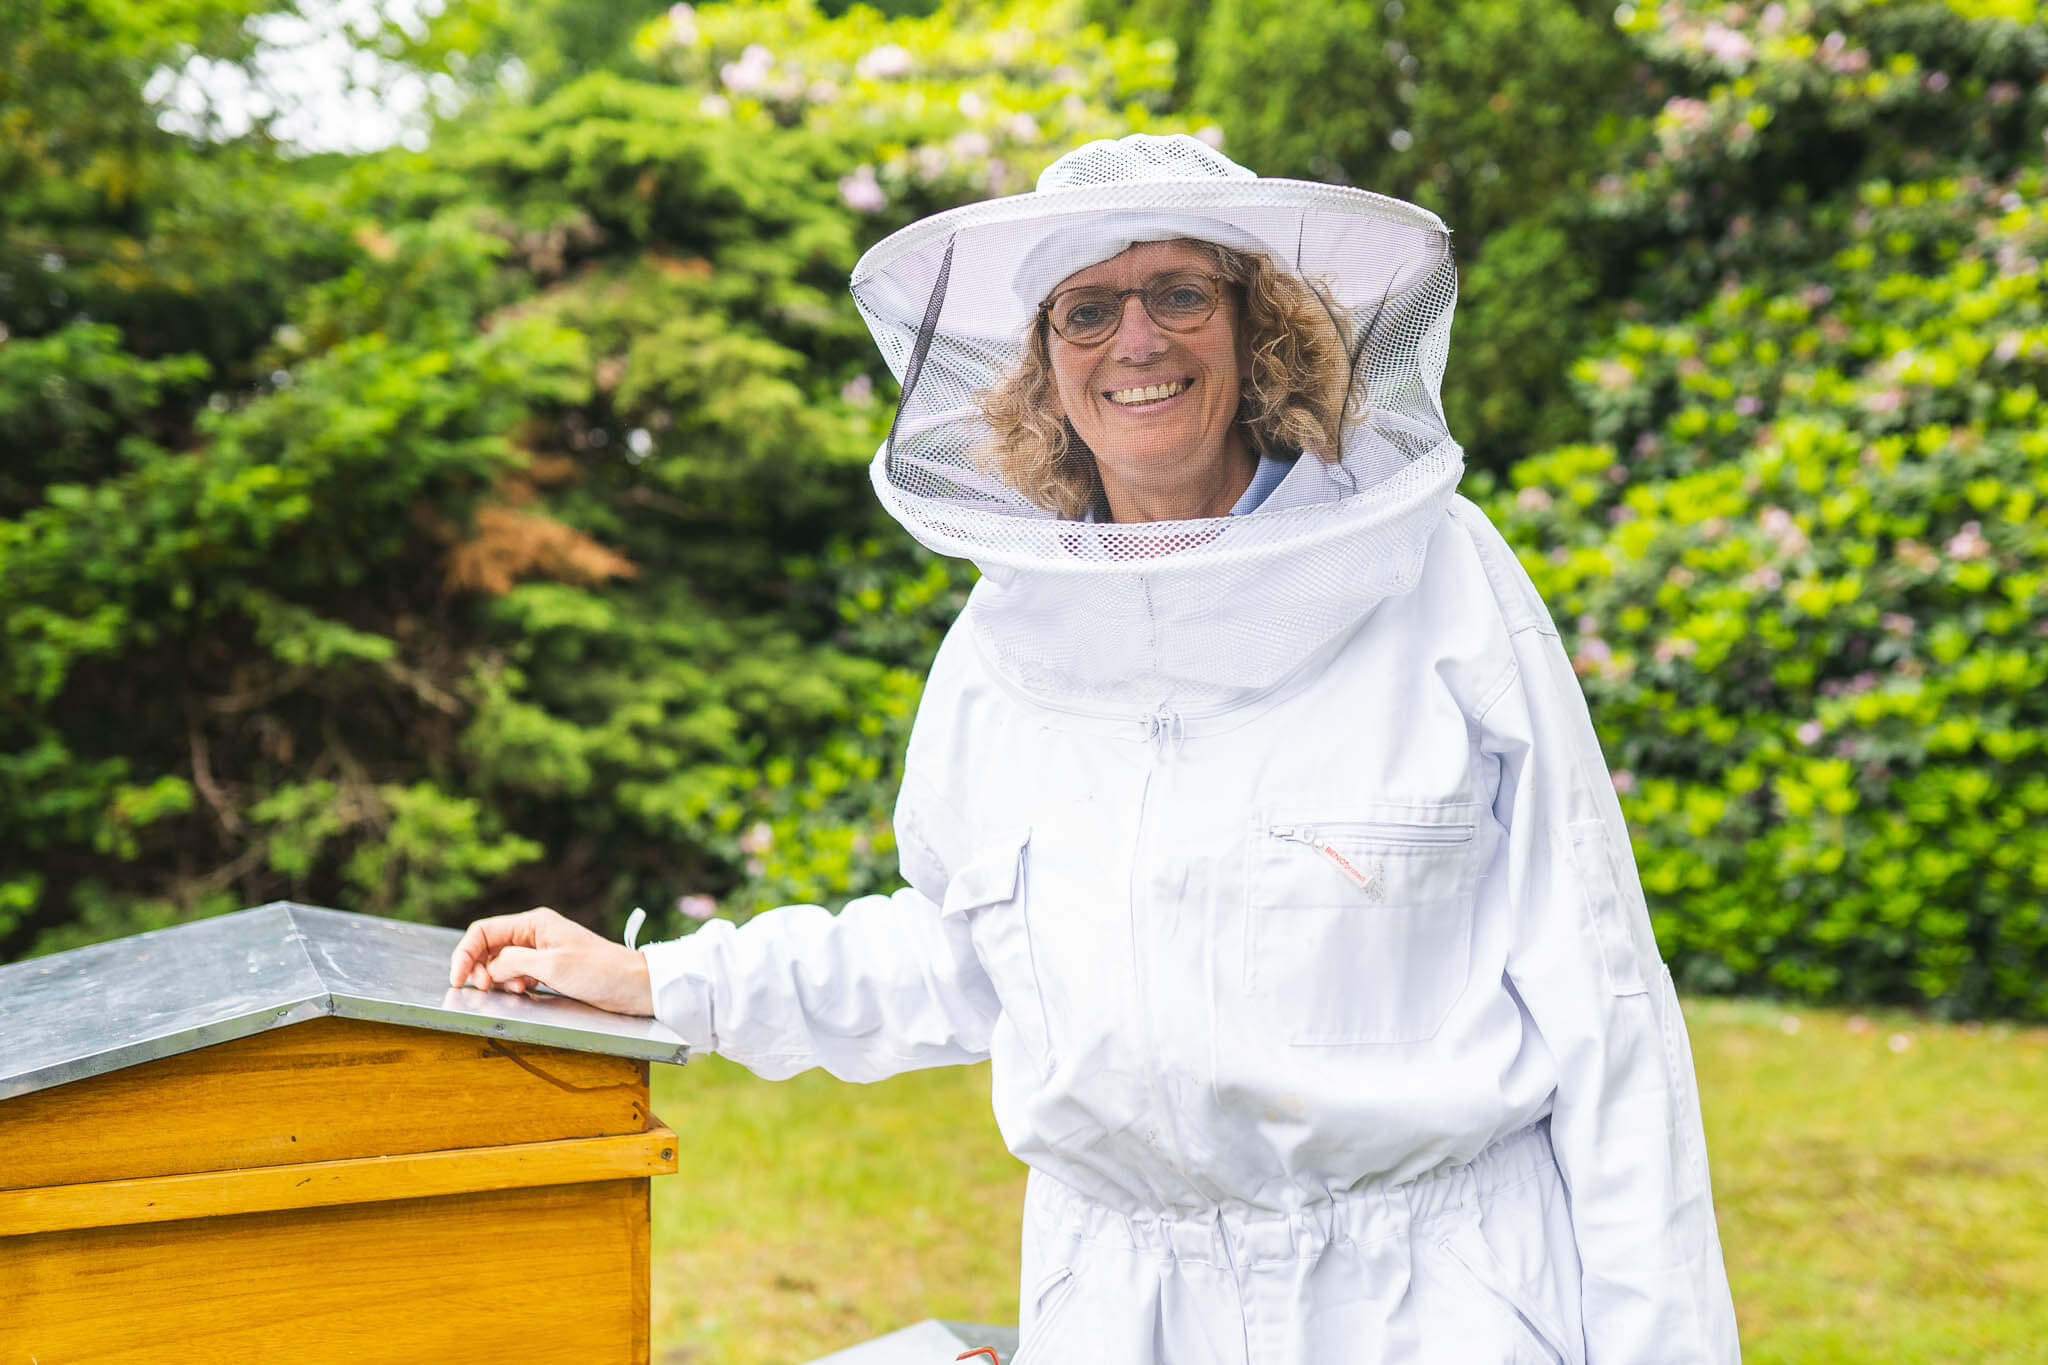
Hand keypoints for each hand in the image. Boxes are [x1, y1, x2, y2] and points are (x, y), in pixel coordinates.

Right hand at [448, 906, 653, 1017]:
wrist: (634, 985)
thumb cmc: (600, 971)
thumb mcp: (552, 965)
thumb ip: (514, 962)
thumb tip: (490, 968)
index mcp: (534, 923)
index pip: (483, 931)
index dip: (465, 954)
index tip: (458, 979)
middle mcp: (535, 933)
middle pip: (488, 947)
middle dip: (480, 968)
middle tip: (485, 990)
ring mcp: (542, 951)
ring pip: (501, 963)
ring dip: (498, 979)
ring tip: (515, 991)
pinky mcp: (549, 968)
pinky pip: (517, 974)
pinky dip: (513, 984)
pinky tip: (524, 992)